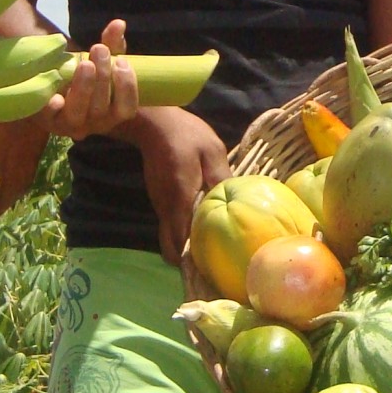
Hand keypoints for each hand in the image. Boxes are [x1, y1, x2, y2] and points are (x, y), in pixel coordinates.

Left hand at [41, 19, 138, 140]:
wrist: (53, 89)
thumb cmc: (85, 76)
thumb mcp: (101, 61)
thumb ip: (111, 44)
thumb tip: (118, 24)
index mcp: (112, 113)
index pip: (127, 109)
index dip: (127, 86)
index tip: (121, 60)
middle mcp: (94, 124)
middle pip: (101, 108)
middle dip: (103, 77)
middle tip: (99, 49)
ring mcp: (70, 125)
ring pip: (78, 113)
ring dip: (83, 88)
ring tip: (85, 63)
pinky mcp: (47, 120)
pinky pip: (50, 116)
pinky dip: (52, 105)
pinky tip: (56, 94)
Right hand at [125, 107, 230, 263]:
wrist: (154, 122)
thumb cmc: (186, 135)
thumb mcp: (211, 151)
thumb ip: (222, 177)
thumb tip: (237, 202)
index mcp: (179, 199)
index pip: (179, 242)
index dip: (191, 260)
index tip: (209, 270)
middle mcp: (165, 207)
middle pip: (170, 248)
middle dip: (187, 260)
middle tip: (211, 263)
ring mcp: (159, 204)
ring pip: (169, 237)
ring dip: (185, 245)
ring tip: (210, 247)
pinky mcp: (159, 199)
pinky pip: (169, 224)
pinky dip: (181, 231)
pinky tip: (201, 224)